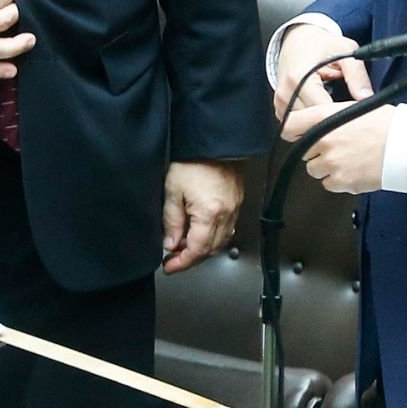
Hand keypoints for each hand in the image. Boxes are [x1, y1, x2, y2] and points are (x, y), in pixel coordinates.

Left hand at [161, 159, 242, 273]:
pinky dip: (212, 236)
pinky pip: (227, 229)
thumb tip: (170, 243)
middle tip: (173, 259)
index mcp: (210, 213)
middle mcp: (226, 214)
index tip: (169, 267)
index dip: (182, 263)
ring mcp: (234, 208)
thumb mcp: (172, 190)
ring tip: (183, 245)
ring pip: (220, 242)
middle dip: (191, 258)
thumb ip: (171, 221)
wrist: (214, 141)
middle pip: (210, 250)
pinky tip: (199, 232)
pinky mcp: (237, 202)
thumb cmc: (193, 160)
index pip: (197, 250)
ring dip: (202, 249)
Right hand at [273, 21, 371, 122]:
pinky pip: (297, 125)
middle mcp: (285, 93)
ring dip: (321, 123)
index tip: (356, 113)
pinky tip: (322, 113)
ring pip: (305, 127)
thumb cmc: (320, 44)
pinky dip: (311, 123)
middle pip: (313, 122)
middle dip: (334, 121)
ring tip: (336, 111)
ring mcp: (280, 103)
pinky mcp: (279, 109)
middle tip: (351, 115)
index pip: (322, 111)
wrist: (297, 38)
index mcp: (298, 78)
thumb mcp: (345, 51)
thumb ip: (357, 75)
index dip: (342, 114)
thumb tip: (366, 99)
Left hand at [282, 103, 392, 194]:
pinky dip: (340, 181)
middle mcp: (322, 140)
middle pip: (303, 152)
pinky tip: (356, 170)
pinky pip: (329, 184)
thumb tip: (321, 123)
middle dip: (318, 152)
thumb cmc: (388, 124)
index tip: (297, 135)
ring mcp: (331, 162)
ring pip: (315, 170)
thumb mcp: (355, 107)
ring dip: (328, 168)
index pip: (289, 126)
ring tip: (350, 159)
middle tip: (340, 147)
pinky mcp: (342, 181)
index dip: (292, 132)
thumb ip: (331, 117)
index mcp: (324, 117)